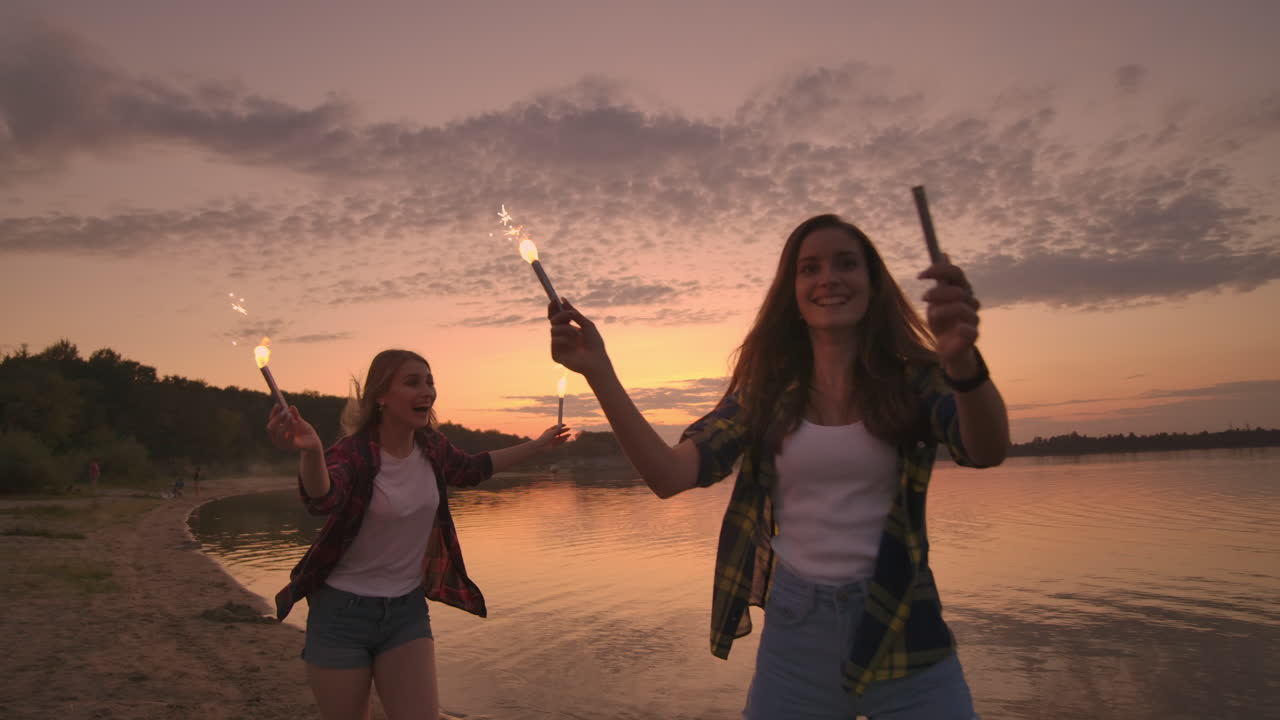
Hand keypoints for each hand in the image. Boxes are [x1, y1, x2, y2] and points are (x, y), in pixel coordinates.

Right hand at [266, 404, 322, 453]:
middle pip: (271, 427)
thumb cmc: (304, 431)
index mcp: (277, 431)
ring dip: (285, 424)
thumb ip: (295, 415)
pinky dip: (291, 430)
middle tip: (285, 411)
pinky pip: (289, 439)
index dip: (274, 412)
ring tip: (292, 418)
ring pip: (279, 433)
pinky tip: (295, 423)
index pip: (271, 421)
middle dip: (277, 418)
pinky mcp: (292, 447)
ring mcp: (283, 444)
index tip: (278, 404)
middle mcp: (277, 438)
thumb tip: (291, 407)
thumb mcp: (300, 421)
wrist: (313, 441)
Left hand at [535, 424, 570, 450]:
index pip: (556, 427)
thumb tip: (561, 424)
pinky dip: (563, 440)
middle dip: (564, 430)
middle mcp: (551, 435)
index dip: (560, 426)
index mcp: (549, 431)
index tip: (565, 424)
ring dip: (565, 436)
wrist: (541, 446)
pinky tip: (566, 439)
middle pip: (559, 432)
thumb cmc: (544, 438)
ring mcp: (553, 440)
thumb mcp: (551, 432)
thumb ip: (557, 429)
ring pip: (560, 437)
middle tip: (569, 429)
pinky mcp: (554, 445)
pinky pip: (560, 442)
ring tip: (569, 434)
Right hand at [549, 298, 611, 378]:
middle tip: (570, 314)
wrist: (597, 361)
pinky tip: (573, 345)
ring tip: (577, 334)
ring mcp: (558, 346)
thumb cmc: (595, 344)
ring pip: (553, 329)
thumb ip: (574, 313)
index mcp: (568, 329)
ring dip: (566, 328)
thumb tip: (562, 300)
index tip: (554, 300)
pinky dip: (564, 339)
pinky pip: (554, 340)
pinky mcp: (556, 354)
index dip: (554, 308)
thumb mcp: (587, 324)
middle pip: (553, 321)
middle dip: (560, 315)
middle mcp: (561, 337)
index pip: (557, 317)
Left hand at [918, 256, 981, 376]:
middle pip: (959, 289)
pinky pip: (972, 330)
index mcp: (961, 290)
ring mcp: (972, 319)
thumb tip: (944, 254)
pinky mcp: (973, 336)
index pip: (955, 273)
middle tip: (923, 298)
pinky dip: (962, 328)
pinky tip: (955, 329)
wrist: (947, 349)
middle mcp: (970, 302)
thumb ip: (941, 280)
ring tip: (932, 315)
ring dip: (943, 309)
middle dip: (939, 291)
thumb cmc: (942, 323)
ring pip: (963, 307)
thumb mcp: (936, 300)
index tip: (920, 276)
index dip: (939, 270)